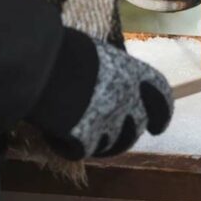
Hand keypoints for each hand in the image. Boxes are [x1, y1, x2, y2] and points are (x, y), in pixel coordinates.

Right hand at [28, 30, 173, 159]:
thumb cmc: (63, 49)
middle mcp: (128, 100)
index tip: (157, 128)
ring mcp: (109, 122)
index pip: (161, 96)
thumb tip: (101, 77)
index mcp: (134, 73)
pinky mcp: (85, 139)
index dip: (162, 114)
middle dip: (127, 135)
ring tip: (81, 138)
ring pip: (112, 144)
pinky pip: (82, 151)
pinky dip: (68, 147)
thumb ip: (107, 71)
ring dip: (99, 144)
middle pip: (136, 127)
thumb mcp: (95, 53)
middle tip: (115, 139)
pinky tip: (56, 139)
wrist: (38, 65)